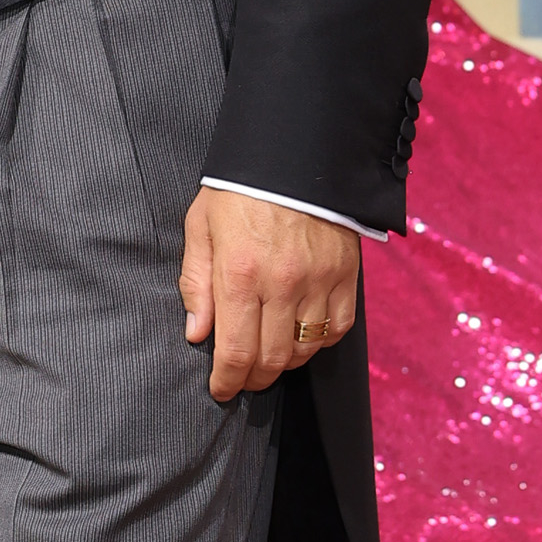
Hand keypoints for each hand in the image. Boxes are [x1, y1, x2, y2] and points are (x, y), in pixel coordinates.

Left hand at [179, 188, 359, 402]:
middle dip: (253, 378)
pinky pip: (336, 328)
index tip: (220, 389)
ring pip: (305, 349)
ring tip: (269, 358)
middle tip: (242, 379)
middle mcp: (282, 283)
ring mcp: (319, 280)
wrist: (294, 152)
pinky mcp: (345, 274)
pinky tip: (301, 336)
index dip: (226, 381)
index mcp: (240, 272)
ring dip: (284, 364)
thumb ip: (196, 282)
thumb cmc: (239, 189)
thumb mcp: (201, 226)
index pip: (235, 351)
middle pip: (272, 359)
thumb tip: (197, 333)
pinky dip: (318, 341)